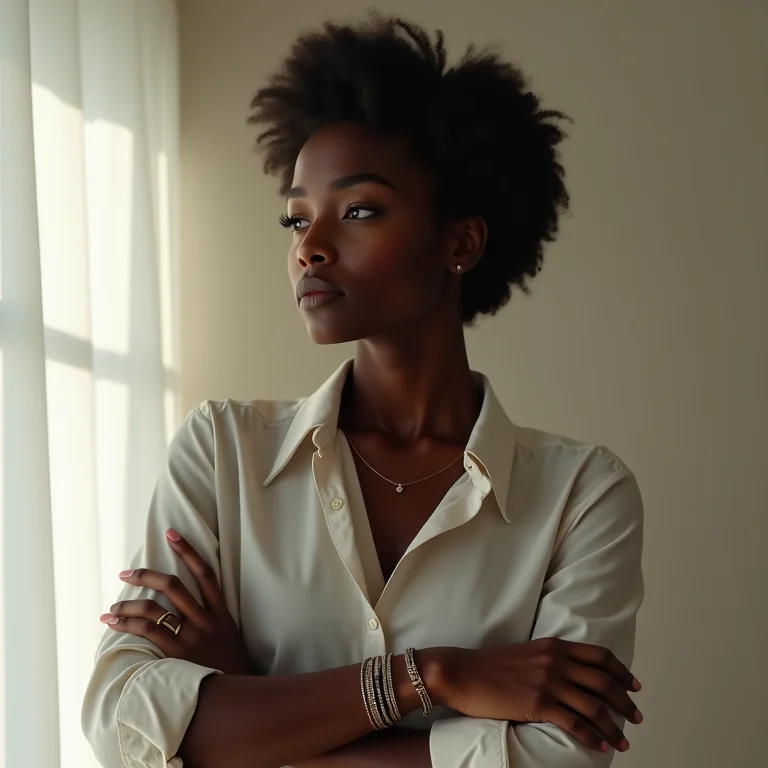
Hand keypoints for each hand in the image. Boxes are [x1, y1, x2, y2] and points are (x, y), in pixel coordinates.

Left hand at [99, 528, 251, 674]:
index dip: (188, 550)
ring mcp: (191, 637)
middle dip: (145, 575)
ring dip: (128, 604)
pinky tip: (113, 623)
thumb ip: (212, 617)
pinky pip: (147, 632)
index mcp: (220, 612)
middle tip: (126, 573)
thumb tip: (189, 603)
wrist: (240, 694)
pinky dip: (127, 624)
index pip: (204, 572)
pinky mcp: (177, 655)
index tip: (171, 533)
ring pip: (154, 608)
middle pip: (173, 585)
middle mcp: (205, 620)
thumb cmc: (231, 666)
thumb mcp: (229, 635)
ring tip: (113, 607)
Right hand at [432, 638, 642, 752]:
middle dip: (625, 702)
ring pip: (594, 706)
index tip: (634, 686)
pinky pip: (575, 723)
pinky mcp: (538, 704)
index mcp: (554, 646)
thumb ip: (550, 659)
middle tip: (636, 717)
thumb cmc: (490, 665)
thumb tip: (571, 675)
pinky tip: (600, 745)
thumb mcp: (526, 652)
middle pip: (603, 682)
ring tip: (623, 740)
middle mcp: (556, 661)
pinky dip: (592, 736)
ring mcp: (548, 683)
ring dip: (614, 726)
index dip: (622, 672)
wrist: (463, 672)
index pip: (600, 656)